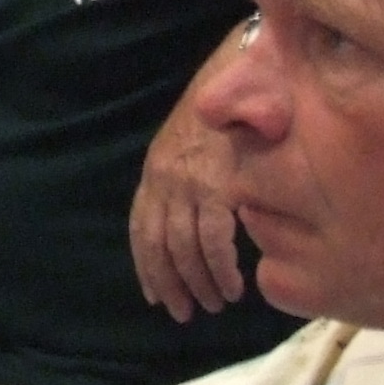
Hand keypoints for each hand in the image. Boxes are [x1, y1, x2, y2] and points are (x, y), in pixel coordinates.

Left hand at [129, 89, 248, 320]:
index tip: (155, 295)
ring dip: (199, 284)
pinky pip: (216, 241)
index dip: (146, 267)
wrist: (242, 72)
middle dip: (171, 284)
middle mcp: (167, 181)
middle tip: (184, 312)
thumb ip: (180, 177)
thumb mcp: (187, 142)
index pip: (141, 230)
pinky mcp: (220, 186)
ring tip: (214, 303)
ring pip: (186, 250)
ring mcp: (192, 185)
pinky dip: (222, 269)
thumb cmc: (223, 109)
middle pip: (160, 247)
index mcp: (155, 172)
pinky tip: (233, 286)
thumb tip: (186, 216)